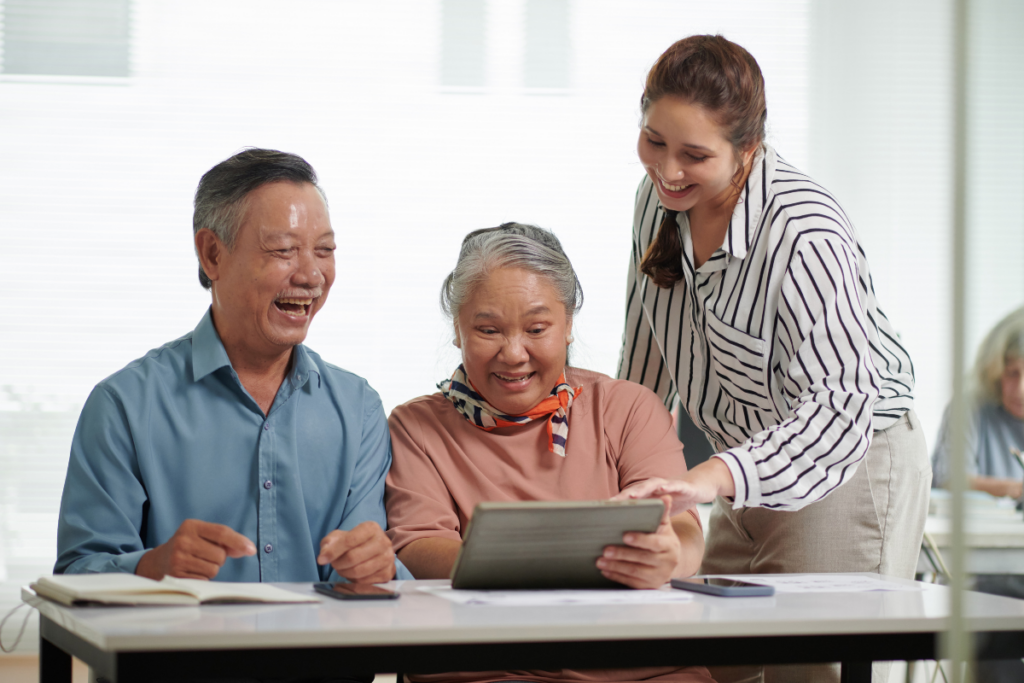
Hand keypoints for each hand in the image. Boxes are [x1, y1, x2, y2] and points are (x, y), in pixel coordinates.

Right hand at [136, 519, 255, 579]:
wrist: (158, 562)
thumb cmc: (188, 547)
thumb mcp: (202, 536)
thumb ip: (226, 541)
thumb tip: (247, 549)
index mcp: (191, 526)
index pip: (221, 532)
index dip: (239, 541)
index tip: (252, 550)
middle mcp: (183, 540)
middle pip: (220, 554)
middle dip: (219, 558)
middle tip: (205, 556)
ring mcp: (178, 558)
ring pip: (214, 569)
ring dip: (211, 569)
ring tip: (197, 564)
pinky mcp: (177, 575)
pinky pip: (204, 580)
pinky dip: (203, 578)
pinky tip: (192, 572)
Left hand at [318, 521, 395, 583]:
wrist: (373, 549)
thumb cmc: (355, 542)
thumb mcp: (340, 537)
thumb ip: (329, 543)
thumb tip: (323, 556)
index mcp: (371, 528)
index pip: (350, 540)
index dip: (333, 551)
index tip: (321, 560)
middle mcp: (383, 542)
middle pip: (353, 557)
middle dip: (338, 563)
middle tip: (334, 564)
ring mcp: (387, 558)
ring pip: (358, 571)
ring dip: (344, 572)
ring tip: (342, 568)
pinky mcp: (387, 573)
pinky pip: (364, 582)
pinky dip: (354, 580)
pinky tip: (353, 573)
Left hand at [596, 496, 681, 588]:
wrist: (670, 560)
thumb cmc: (662, 538)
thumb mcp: (664, 525)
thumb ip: (662, 512)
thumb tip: (665, 497)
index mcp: (669, 545)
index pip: (654, 543)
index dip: (639, 540)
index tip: (624, 536)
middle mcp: (667, 562)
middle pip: (642, 558)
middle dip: (622, 554)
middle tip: (605, 550)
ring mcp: (659, 576)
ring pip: (635, 572)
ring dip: (616, 566)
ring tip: (600, 560)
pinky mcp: (650, 586)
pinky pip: (632, 582)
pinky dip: (617, 576)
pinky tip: (605, 571)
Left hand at [610, 459, 734, 515]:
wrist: (699, 487)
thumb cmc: (675, 499)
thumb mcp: (657, 510)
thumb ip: (642, 516)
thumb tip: (622, 529)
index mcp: (647, 495)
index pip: (628, 499)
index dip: (615, 504)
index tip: (600, 511)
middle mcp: (654, 487)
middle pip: (635, 491)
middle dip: (623, 498)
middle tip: (610, 504)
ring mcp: (668, 484)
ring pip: (652, 486)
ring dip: (642, 490)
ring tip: (631, 495)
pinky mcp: (684, 486)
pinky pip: (676, 485)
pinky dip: (669, 485)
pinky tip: (663, 488)